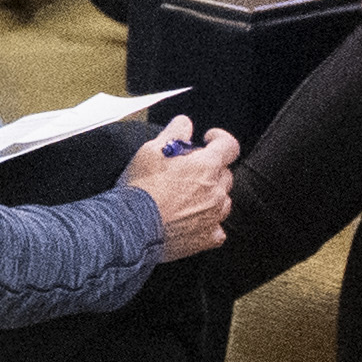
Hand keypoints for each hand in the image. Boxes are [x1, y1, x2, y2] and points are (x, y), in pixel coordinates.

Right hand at [135, 124, 242, 259]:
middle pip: (225, 174)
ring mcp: (214, 216)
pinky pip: (217, 229)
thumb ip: (174, 133)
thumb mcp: (151, 150)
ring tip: (188, 198)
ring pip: (223, 201)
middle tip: (187, 172)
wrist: (132, 230)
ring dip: (211, 196)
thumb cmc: (141, 189)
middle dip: (211, 170)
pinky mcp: (207, 238)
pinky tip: (192, 222)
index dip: (220, 139)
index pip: (229, 146)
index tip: (207, 140)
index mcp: (206, 166)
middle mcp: (216, 191)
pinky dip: (208, 224)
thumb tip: (185, 123)